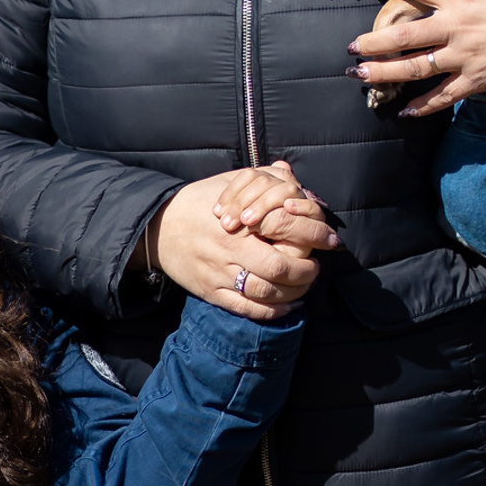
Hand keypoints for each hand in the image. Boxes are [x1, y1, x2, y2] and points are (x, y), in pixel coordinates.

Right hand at [150, 168, 337, 320]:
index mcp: (237, 224)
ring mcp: (220, 276)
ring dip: (293, 293)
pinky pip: (248, 309)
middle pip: (279, 270)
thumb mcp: (228, 182)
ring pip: (266, 294)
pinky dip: (273, 312)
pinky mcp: (212, 293)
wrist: (157, 227)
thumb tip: (291, 174)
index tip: (328, 240)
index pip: (284, 233)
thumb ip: (261, 179)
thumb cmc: (197, 201)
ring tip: (303, 286)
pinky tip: (287, 306)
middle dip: (306, 272)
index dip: (312, 238)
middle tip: (315, 268)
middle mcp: (229, 252)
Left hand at [349, 0, 485, 118]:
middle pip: (404, 35)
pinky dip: (422, 106)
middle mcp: (457, 27)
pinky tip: (403, 110)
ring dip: (384, 73)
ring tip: (360, 75)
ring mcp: (464, 57)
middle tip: (351, 46)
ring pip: (415, 68)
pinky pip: (442, 96)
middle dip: (373, 41)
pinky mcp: (476, 81)